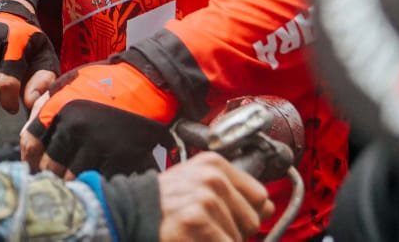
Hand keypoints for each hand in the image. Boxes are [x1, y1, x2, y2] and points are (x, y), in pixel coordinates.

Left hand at [21, 62, 175, 176]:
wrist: (146, 83)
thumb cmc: (106, 82)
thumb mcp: (69, 83)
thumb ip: (46, 106)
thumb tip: (28, 134)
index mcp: (60, 108)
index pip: (31, 142)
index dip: (29, 157)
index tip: (32, 163)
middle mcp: (76, 128)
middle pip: (50, 165)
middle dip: (50, 171)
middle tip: (53, 174)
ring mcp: (99, 145)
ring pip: (73, 177)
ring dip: (70, 179)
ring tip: (72, 176)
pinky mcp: (121, 158)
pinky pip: (99, 179)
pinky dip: (94, 180)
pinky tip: (93, 174)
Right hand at [157, 152, 273, 240]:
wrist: (129, 213)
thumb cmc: (163, 202)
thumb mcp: (197, 184)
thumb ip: (234, 192)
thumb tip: (269, 207)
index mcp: (214, 164)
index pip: (260, 195)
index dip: (245, 212)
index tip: (228, 216)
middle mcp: (212, 177)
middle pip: (252, 219)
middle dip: (235, 231)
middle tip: (206, 227)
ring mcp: (205, 199)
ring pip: (238, 238)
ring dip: (220, 241)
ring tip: (195, 232)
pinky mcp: (197, 220)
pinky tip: (192, 238)